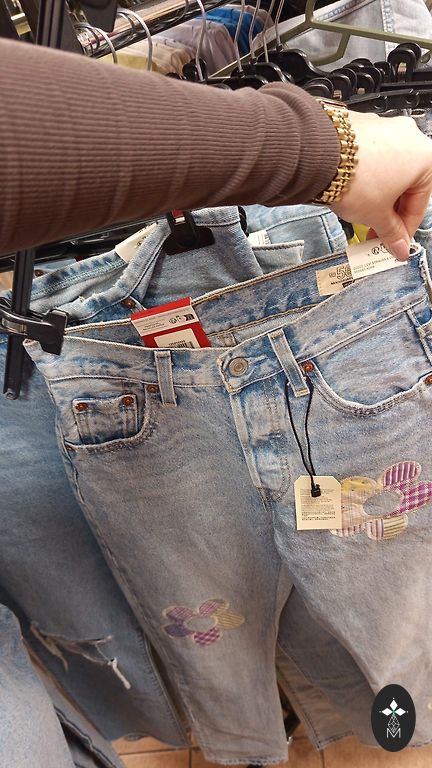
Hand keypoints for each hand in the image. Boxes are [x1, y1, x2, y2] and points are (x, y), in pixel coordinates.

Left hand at [330, 111, 431, 260]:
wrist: (319, 157)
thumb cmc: (354, 178)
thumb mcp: (377, 216)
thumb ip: (392, 233)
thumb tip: (397, 243)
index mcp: (425, 157)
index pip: (419, 204)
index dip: (405, 230)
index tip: (396, 243)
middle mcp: (409, 137)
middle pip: (404, 186)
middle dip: (390, 214)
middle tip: (378, 233)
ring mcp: (385, 128)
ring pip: (387, 172)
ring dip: (379, 197)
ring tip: (363, 215)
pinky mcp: (363, 127)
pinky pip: (371, 159)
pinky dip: (366, 178)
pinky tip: (355, 194)